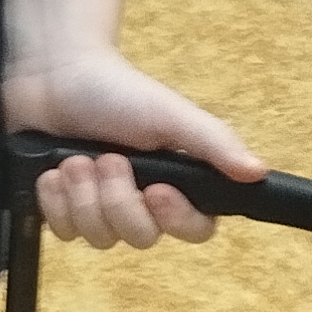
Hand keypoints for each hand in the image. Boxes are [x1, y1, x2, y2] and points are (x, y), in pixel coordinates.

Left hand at [1, 51, 264, 252]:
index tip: (156, 190)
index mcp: (176, 182)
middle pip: (140, 237)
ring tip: (74, 159)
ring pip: (100, 237)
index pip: (194, 229)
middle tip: (105, 157)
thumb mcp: (171, 114)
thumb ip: (214, 143)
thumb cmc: (117, 90)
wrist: (54, 74)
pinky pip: (65, 231)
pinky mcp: (64, 209)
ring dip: (83, 195)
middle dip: (116, 197)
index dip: (175, 219)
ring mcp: (101, 208)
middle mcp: (141, 201)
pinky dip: (55, 200)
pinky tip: (52, 171)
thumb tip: (259, 172)